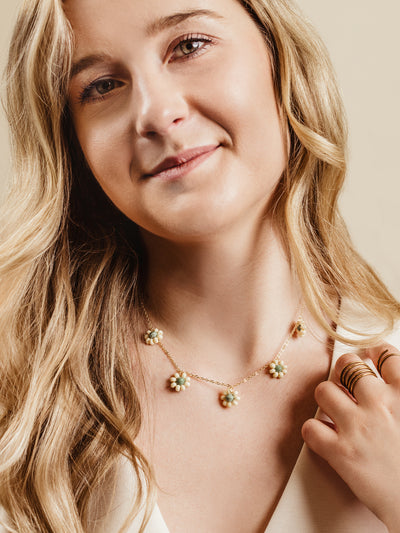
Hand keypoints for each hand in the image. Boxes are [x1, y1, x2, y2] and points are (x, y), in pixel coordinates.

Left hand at [301, 343, 399, 531]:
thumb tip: (386, 379)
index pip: (385, 353)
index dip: (372, 350)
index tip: (366, 355)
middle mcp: (380, 404)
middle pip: (346, 365)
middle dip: (342, 370)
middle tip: (344, 381)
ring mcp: (358, 427)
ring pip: (323, 391)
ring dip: (326, 400)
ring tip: (334, 411)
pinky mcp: (340, 453)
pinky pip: (310, 428)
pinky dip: (314, 432)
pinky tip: (325, 438)